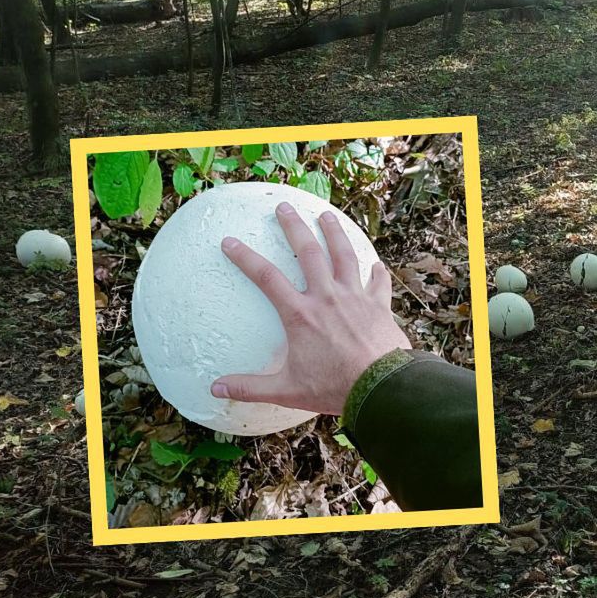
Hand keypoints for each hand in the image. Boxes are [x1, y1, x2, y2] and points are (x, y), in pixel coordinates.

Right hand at [210, 202, 410, 414]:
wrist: (380, 387)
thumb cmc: (333, 388)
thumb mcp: (287, 390)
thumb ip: (251, 387)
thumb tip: (216, 389)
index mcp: (300, 315)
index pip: (266, 277)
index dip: (245, 257)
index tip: (230, 241)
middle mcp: (327, 298)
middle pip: (308, 252)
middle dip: (294, 227)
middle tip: (284, 207)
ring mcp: (355, 298)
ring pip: (344, 256)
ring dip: (334, 233)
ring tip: (327, 216)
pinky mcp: (379, 306)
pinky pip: (378, 283)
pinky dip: (377, 272)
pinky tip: (376, 264)